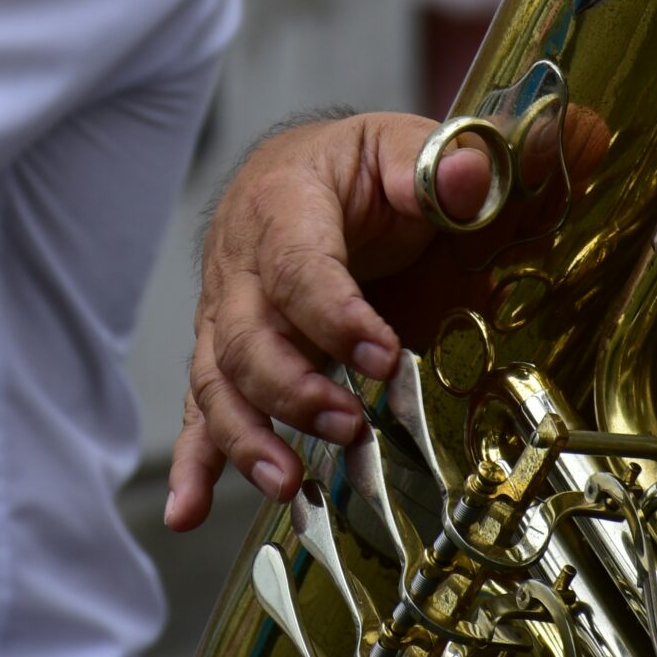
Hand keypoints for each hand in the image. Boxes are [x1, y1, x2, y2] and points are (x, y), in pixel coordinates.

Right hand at [165, 111, 495, 529]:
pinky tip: (185, 512)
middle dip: (293, 389)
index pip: (297, 265)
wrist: (299, 169)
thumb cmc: (356, 167)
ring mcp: (225, 313)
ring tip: (287, 482)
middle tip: (349, 424)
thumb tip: (470, 177)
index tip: (383, 355)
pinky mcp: (224, 352)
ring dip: (246, 436)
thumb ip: (438, 161)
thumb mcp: (401, 145)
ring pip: (217, 380)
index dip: (334, 315)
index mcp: (282, 203)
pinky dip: (193, 462)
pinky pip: (201, 408)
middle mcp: (238, 263)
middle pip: (246, 336)